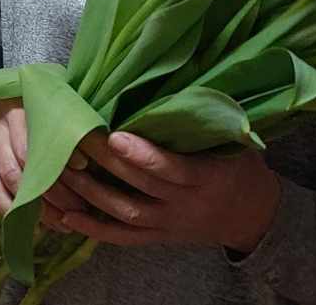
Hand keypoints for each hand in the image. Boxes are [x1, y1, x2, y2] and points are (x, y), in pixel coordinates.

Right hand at [0, 99, 90, 225]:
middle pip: (25, 159)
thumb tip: (102, 152)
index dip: (62, 152)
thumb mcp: (53, 107)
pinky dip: (10, 208)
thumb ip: (71, 126)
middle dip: (53, 188)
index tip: (85, 167)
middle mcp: (3, 120)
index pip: (42, 132)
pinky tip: (32, 223)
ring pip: (9, 176)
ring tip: (61, 222)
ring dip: (35, 204)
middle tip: (79, 206)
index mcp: (25, 104)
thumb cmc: (38, 109)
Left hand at [50, 131, 280, 253]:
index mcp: (208, 178)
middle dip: (106, 164)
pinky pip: (124, 238)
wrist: (253, 215)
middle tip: (73, 139)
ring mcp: (171, 224)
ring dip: (92, 194)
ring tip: (61, 171)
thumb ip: (205, 121)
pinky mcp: (160, 237)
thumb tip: (175, 78)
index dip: (143, 155)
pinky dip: (95, 229)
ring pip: (127, 213)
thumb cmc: (239, 166)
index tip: (115, 135)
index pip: (171, 168)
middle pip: (141, 186)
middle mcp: (187, 204)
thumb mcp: (235, 142)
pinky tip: (67, 215)